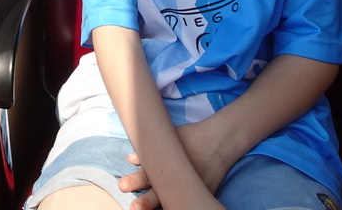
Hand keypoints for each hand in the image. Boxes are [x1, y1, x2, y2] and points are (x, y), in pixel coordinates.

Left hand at [118, 119, 239, 206]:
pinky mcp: (203, 194)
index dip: (135, 181)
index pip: (149, 174)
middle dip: (146, 201)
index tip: (122, 185)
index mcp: (169, 163)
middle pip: (160, 192)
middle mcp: (180, 178)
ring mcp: (192, 188)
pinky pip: (188, 203)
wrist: (219, 141)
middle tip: (134, 207)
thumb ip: (151, 150)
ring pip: (173, 201)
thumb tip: (131, 159)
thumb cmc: (191, 137)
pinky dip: (177, 206)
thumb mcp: (170, 138)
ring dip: (158, 207)